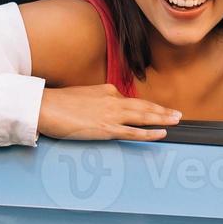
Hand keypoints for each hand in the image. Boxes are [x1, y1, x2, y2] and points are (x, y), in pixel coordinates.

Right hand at [37, 84, 181, 140]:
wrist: (44, 106)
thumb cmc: (58, 104)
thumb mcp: (82, 96)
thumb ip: (97, 102)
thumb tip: (102, 111)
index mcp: (107, 90)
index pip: (130, 101)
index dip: (146, 108)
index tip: (157, 111)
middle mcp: (113, 99)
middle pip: (143, 106)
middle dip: (162, 110)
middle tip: (178, 114)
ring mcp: (111, 114)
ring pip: (143, 116)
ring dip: (162, 118)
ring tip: (177, 120)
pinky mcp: (106, 129)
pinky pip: (134, 132)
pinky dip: (150, 132)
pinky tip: (162, 133)